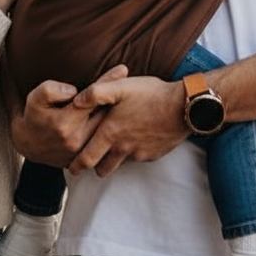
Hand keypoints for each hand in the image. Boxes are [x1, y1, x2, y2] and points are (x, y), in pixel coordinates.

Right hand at [10, 65, 127, 166]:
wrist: (27, 145)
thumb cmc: (33, 116)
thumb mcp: (35, 98)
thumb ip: (51, 90)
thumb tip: (73, 90)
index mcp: (66, 123)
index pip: (92, 98)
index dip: (108, 82)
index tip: (123, 69)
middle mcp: (77, 139)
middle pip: (105, 114)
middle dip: (120, 98)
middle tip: (135, 83)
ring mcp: (82, 152)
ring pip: (107, 129)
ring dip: (120, 114)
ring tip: (133, 98)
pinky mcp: (85, 158)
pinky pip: (104, 143)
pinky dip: (114, 130)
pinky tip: (123, 119)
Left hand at [68, 74, 187, 176]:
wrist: (184, 106)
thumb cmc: (151, 94)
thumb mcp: (120, 86)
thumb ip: (95, 93)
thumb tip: (75, 101)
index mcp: (110, 133)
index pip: (87, 158)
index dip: (76, 165)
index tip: (71, 169)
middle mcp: (123, 148)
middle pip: (102, 168)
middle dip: (93, 166)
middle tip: (87, 164)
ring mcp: (139, 153)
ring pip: (120, 165)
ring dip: (113, 160)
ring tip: (110, 151)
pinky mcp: (153, 154)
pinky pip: (137, 159)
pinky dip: (131, 154)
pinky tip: (134, 141)